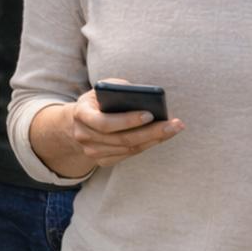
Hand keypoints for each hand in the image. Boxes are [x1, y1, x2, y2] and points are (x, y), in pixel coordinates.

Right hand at [62, 82, 183, 168]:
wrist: (76, 122)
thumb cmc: (96, 101)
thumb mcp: (101, 90)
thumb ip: (117, 90)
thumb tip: (144, 97)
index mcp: (80, 114)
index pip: (105, 122)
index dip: (127, 120)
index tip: (150, 114)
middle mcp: (83, 135)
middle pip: (121, 139)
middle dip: (151, 132)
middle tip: (175, 124)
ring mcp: (91, 151)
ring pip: (128, 149)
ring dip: (154, 139)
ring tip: (173, 129)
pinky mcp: (100, 160)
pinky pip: (128, 155)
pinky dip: (146, 146)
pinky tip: (161, 137)